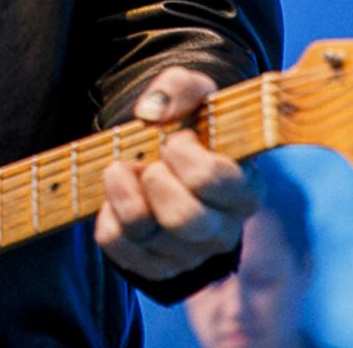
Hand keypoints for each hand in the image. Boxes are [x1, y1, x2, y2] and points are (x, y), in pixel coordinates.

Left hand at [94, 66, 256, 282]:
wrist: (170, 156)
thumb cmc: (190, 125)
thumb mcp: (192, 92)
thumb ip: (179, 88)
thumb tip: (151, 112)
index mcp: (244, 190)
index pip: (214, 180)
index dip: (184, 155)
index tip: (176, 140)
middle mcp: (222, 230)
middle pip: (184, 219)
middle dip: (155, 179)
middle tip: (151, 161)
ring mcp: (188, 253)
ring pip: (144, 233)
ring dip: (122, 191)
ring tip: (127, 170)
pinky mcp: (154, 265)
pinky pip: (117, 246)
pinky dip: (108, 215)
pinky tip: (120, 195)